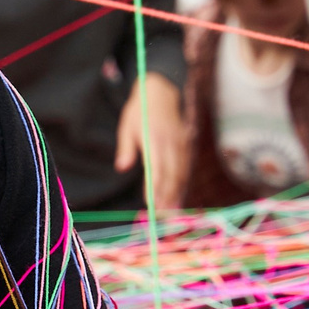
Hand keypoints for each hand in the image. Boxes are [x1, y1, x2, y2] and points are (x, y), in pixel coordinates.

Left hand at [114, 71, 187, 210]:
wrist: (162, 91)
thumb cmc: (140, 111)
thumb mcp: (127, 125)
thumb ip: (125, 147)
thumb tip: (122, 168)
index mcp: (154, 138)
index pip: (156, 168)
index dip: (155, 188)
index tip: (151, 205)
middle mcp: (171, 143)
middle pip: (171, 175)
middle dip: (168, 197)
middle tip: (163, 218)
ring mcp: (181, 144)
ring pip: (181, 173)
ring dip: (177, 194)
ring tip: (171, 214)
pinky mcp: (187, 145)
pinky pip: (186, 168)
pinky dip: (182, 184)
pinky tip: (178, 198)